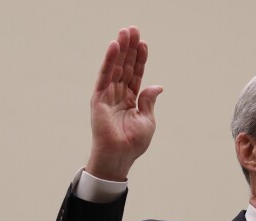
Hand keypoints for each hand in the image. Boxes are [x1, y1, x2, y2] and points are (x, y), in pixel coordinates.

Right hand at [86, 26, 162, 180]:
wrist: (119, 156)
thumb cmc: (133, 143)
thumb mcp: (147, 120)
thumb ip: (148, 101)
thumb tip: (157, 86)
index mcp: (131, 100)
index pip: (136, 75)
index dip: (140, 59)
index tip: (144, 43)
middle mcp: (118, 95)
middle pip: (125, 67)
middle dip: (130, 48)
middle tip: (133, 29)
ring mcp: (108, 95)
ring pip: (115, 68)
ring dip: (120, 49)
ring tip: (125, 32)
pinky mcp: (98, 99)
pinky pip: (104, 76)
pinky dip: (109, 61)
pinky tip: (114, 47)